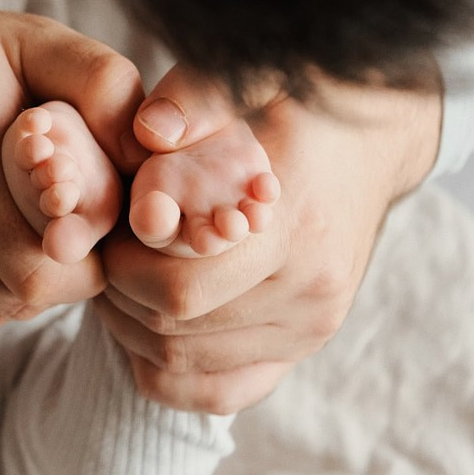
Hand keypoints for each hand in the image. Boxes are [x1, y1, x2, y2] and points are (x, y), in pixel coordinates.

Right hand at [0, 0, 143, 340]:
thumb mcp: (27, 39)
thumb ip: (100, 83)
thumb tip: (151, 150)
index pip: (55, 264)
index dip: (85, 253)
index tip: (81, 223)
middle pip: (17, 296)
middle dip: (52, 274)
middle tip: (52, 233)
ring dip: (6, 288)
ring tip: (4, 233)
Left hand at [97, 73, 441, 412]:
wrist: (367, 144)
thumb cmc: (294, 109)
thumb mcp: (250, 80)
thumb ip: (195, 98)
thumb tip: (146, 132)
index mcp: (294, 231)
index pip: (180, 288)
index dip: (122, 264)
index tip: (109, 227)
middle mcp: (310, 294)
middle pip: (173, 330)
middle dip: (119, 293)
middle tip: (106, 252)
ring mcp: (309, 330)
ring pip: (183, 364)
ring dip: (132, 328)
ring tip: (123, 277)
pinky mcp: (301, 350)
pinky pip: (216, 394)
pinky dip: (166, 371)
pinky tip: (149, 324)